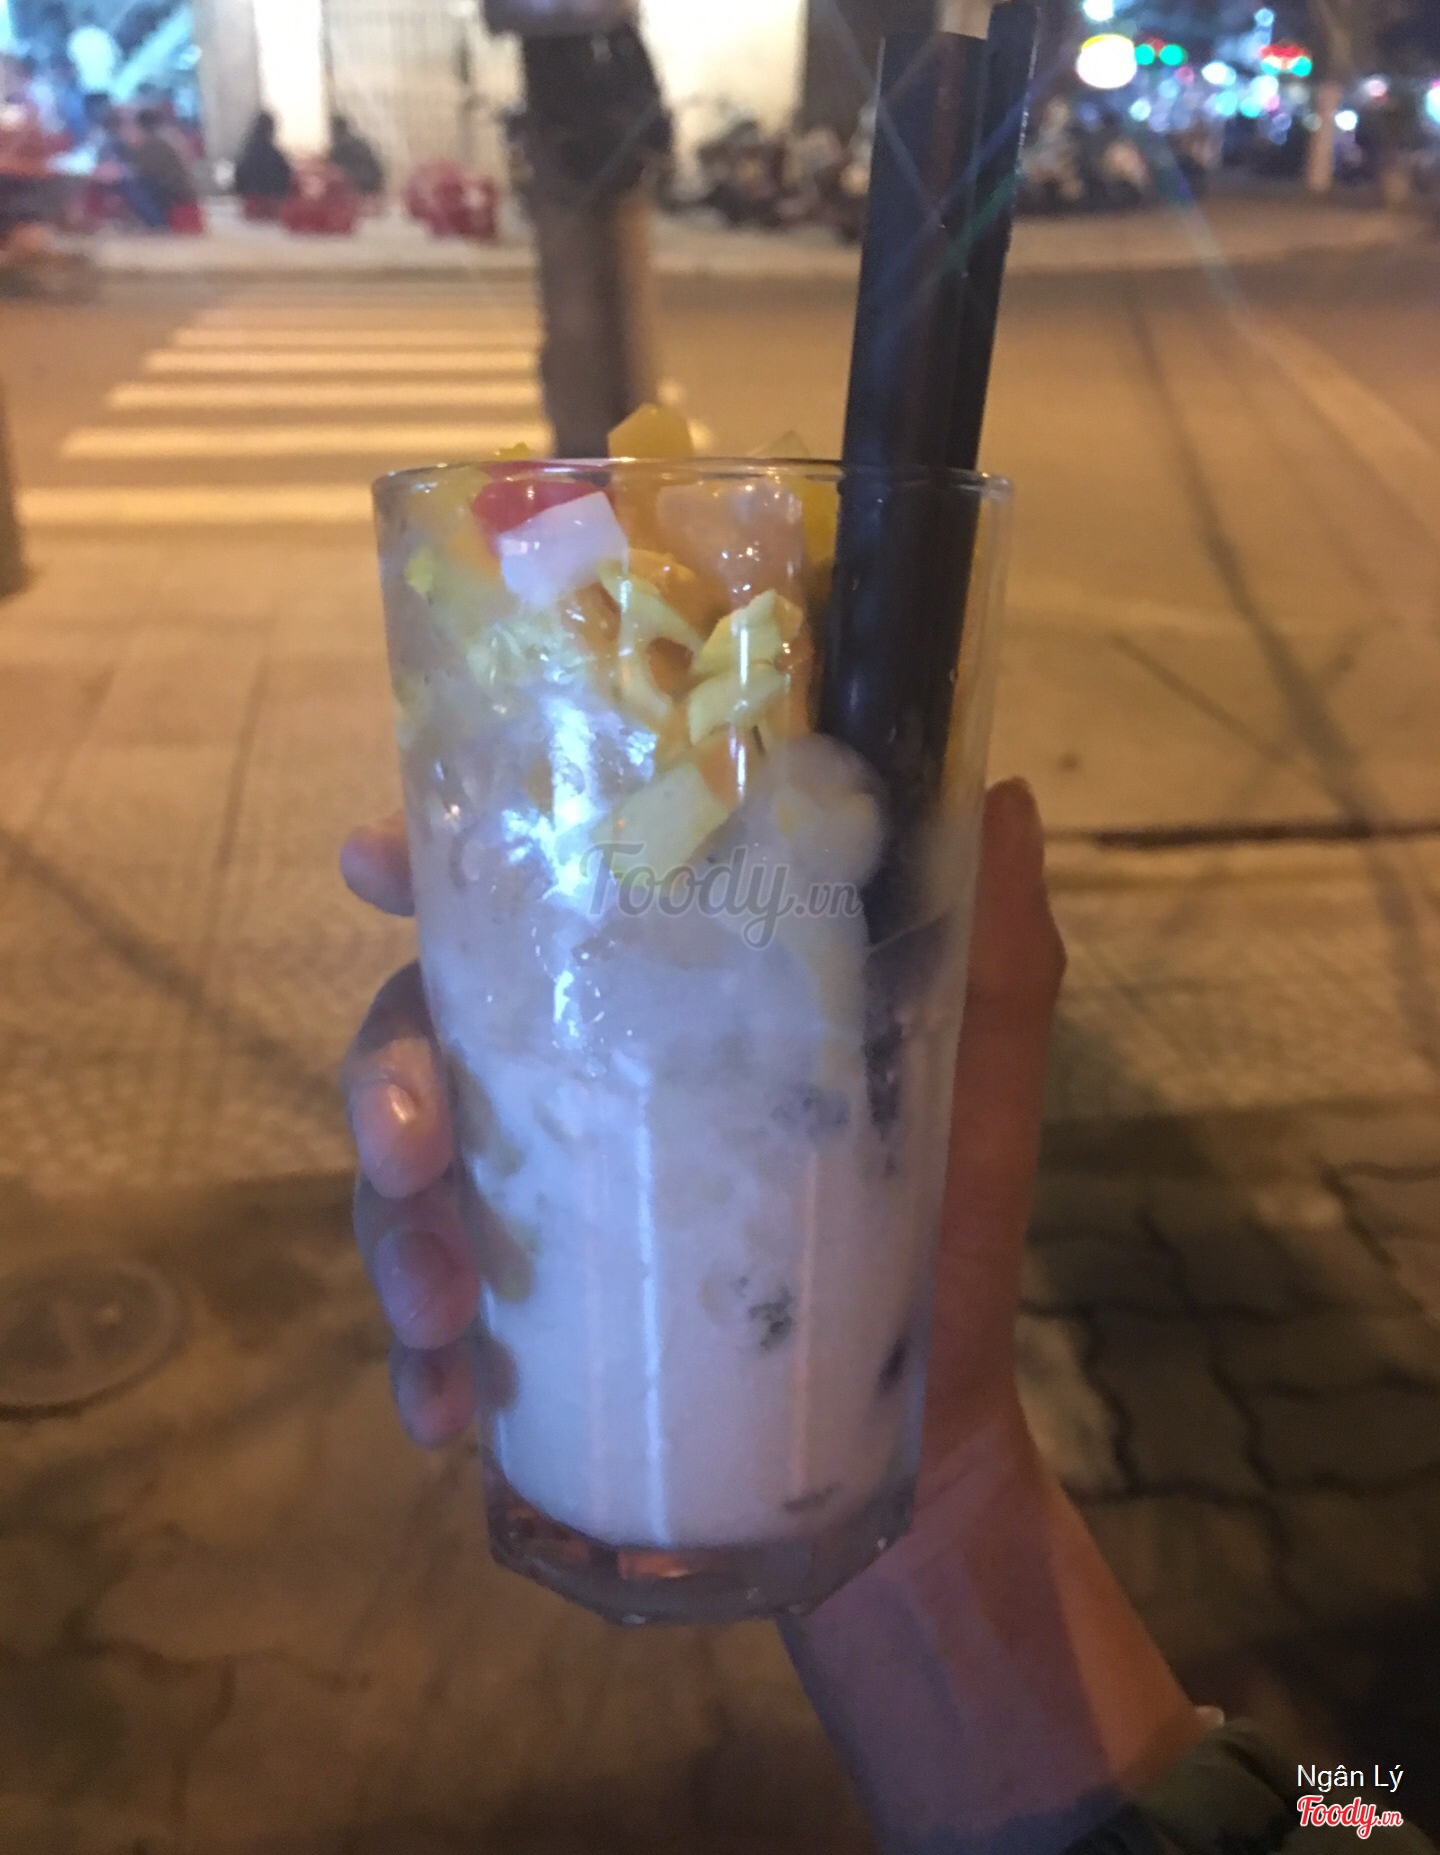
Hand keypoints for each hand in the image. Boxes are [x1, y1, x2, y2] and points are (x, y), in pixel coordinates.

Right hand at [338, 781, 1062, 1485]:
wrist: (928, 1440)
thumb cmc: (948, 1234)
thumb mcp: (978, 1082)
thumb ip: (990, 947)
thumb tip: (1004, 792)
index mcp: (666, 999)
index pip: (528, 899)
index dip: (434, 866)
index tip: (372, 865)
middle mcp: (584, 1078)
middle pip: (426, 1029)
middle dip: (387, 1079)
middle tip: (409, 1152)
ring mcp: (546, 1199)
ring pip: (407, 1176)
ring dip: (394, 1234)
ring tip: (441, 1314)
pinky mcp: (532, 1314)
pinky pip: (433, 1320)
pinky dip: (422, 1361)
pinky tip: (446, 1406)